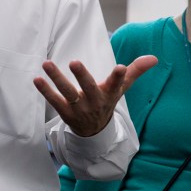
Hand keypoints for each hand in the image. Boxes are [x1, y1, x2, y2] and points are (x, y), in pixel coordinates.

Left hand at [33, 55, 157, 136]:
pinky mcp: (65, 112)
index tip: (121, 67)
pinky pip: (54, 101)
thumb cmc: (107, 101)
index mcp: (109, 94)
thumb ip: (136, 71)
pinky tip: (37, 79)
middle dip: (82, 76)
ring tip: (46, 63)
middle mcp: (94, 101)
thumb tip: (154, 57)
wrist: (95, 132)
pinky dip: (45, 91)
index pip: (116, 84)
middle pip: (89, 88)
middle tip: (75, 62)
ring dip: (57, 78)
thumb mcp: (122, 88)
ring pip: (68, 93)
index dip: (119, 77)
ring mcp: (79, 108)